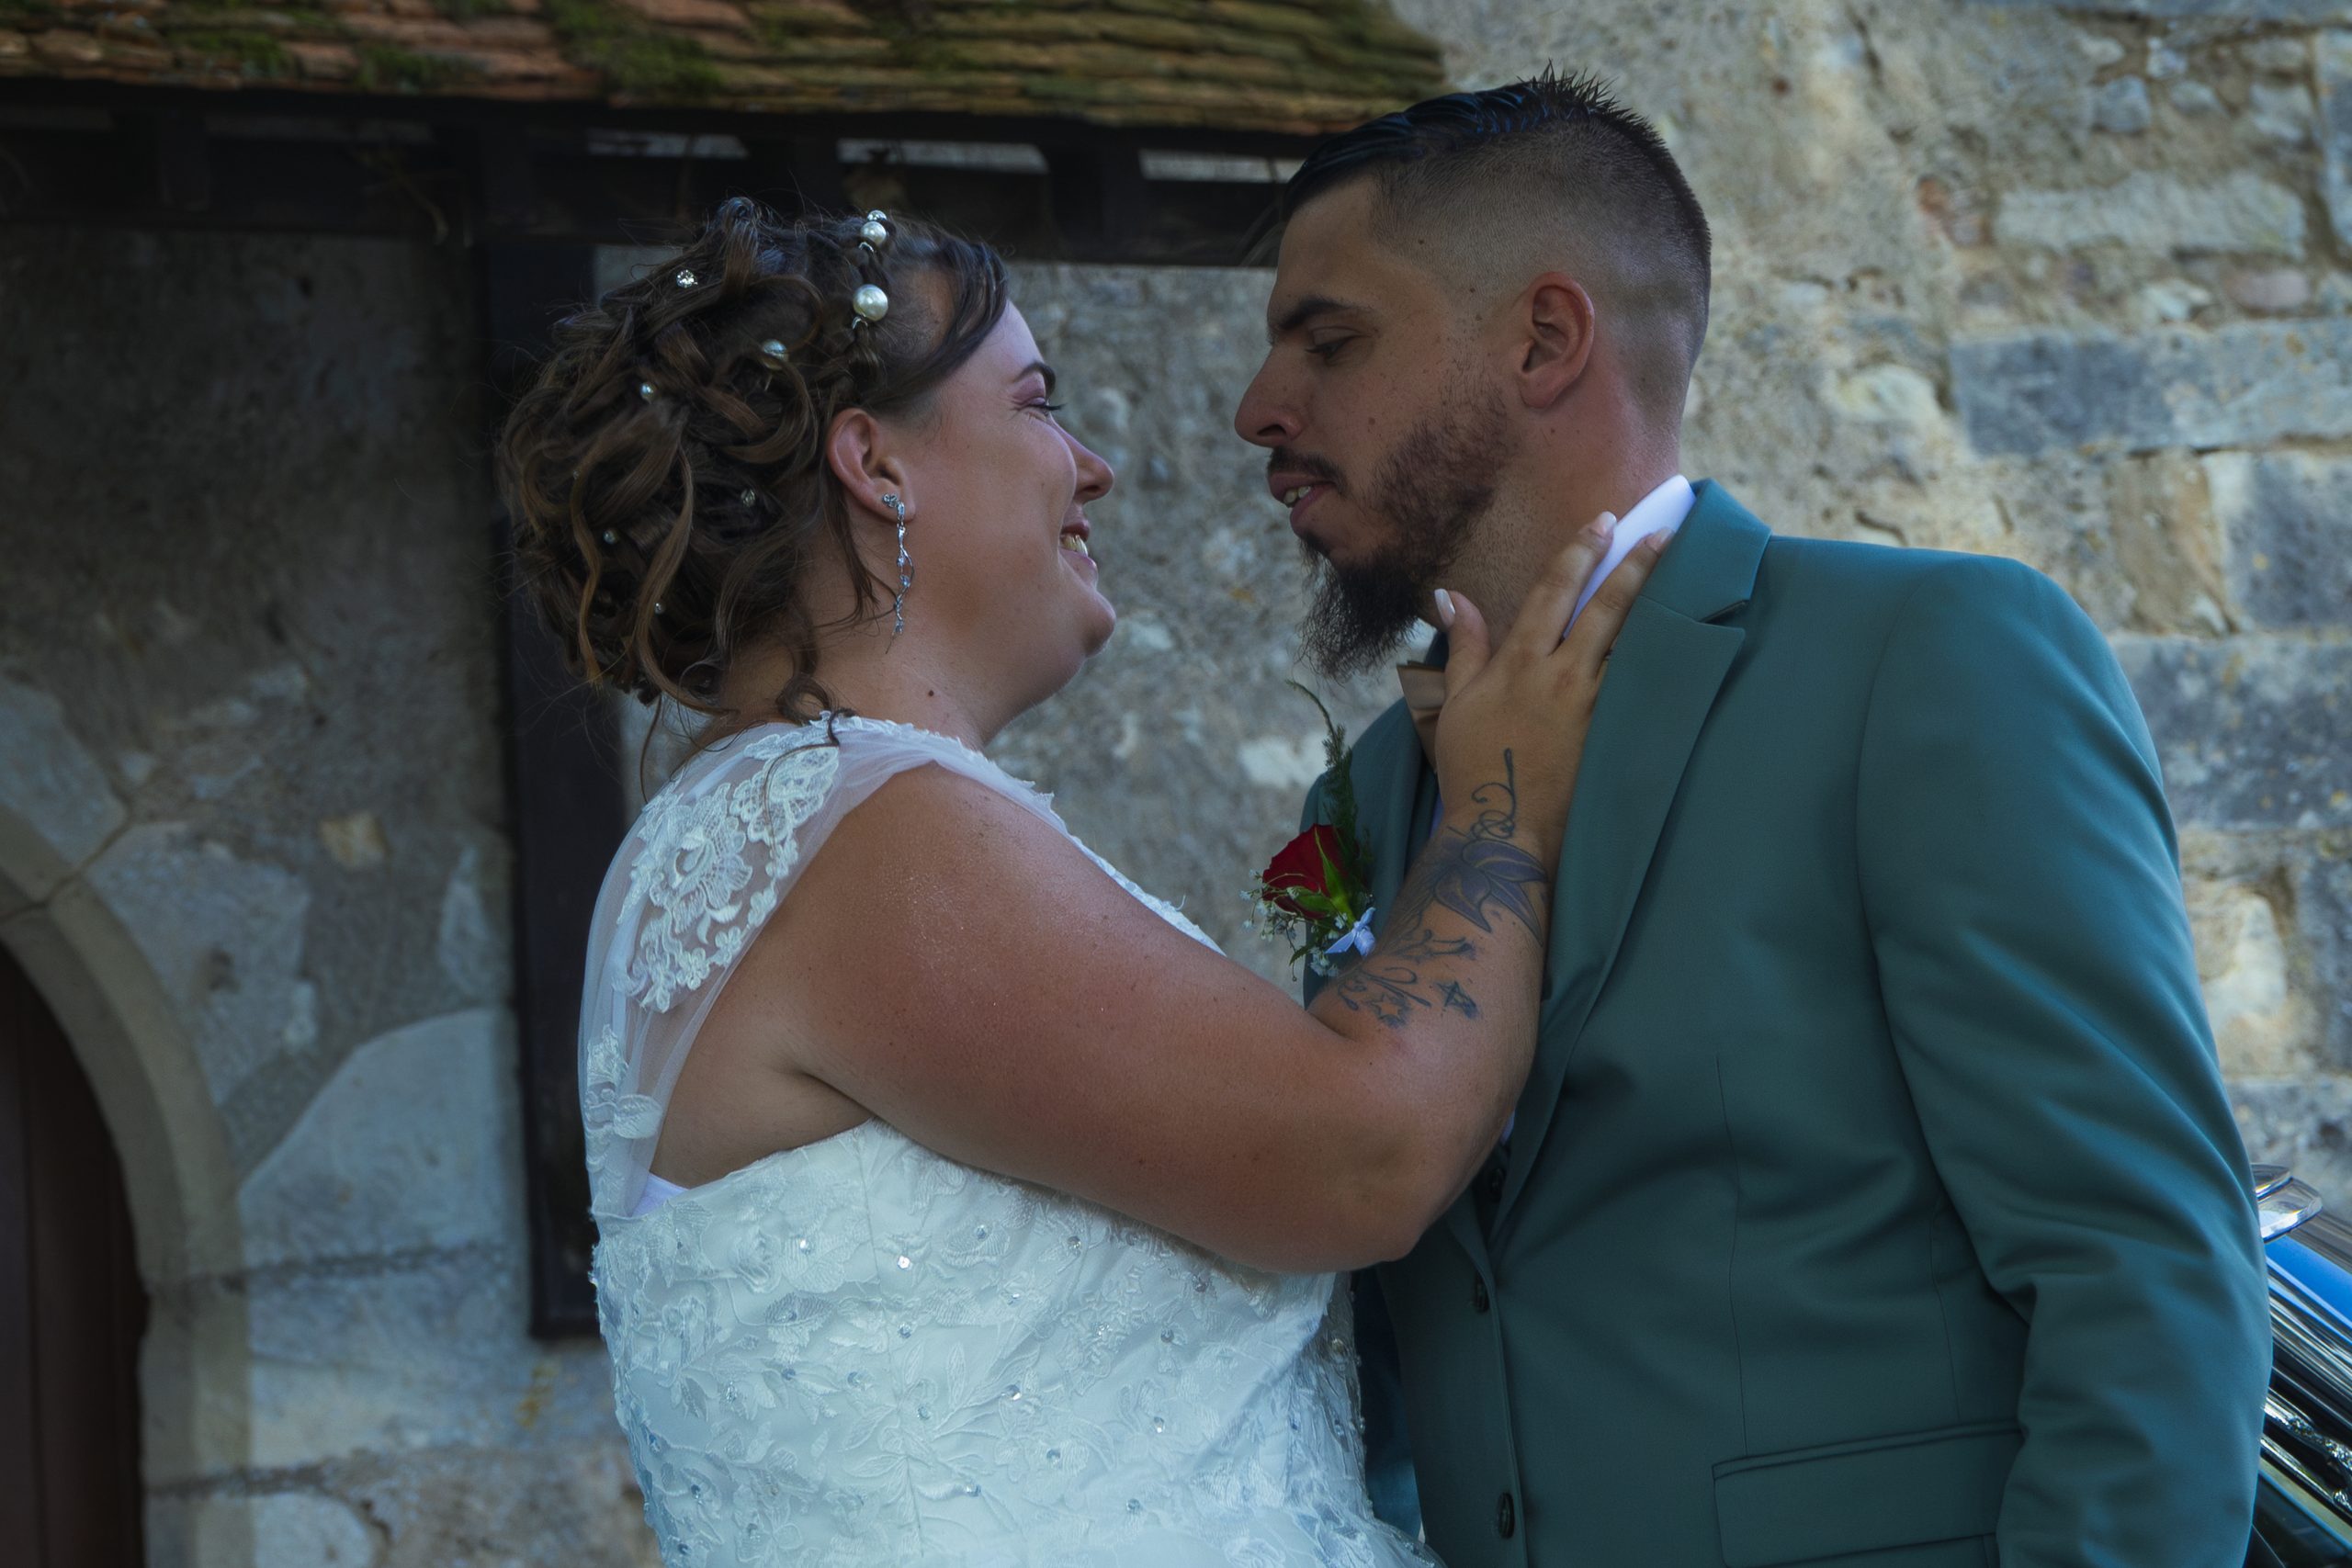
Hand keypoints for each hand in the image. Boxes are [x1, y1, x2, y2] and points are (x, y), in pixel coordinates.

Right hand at [1430, 514, 1669, 865]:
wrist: (1503, 830)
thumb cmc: (1472, 767)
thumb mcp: (1455, 701)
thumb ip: (1463, 645)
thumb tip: (1448, 594)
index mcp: (1518, 662)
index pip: (1553, 590)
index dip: (1579, 552)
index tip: (1602, 522)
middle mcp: (1560, 675)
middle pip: (1605, 608)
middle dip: (1635, 565)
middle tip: (1663, 534)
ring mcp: (1593, 707)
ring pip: (1633, 644)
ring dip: (1659, 606)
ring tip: (1685, 576)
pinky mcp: (1614, 736)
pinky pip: (1643, 687)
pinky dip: (1664, 660)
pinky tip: (1688, 641)